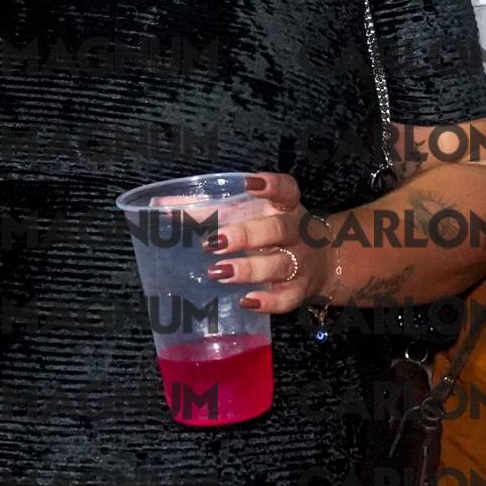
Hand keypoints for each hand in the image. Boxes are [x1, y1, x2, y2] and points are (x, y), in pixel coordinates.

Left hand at [202, 172, 332, 313]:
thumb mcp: (251, 215)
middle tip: (213, 242)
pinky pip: (287, 298)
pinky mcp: (300, 290)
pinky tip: (246, 301)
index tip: (249, 185)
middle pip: (277, 229)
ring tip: (218, 272)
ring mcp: (300, 262)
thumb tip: (162, 205)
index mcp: (285, 207)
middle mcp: (296, 232)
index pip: (286, 190)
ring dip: (249, 268)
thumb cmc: (271, 232)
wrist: (323, 262)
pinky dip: (268, 301)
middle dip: (246, 235)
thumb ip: (210, 208)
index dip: (271, 186)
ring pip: (280, 264)